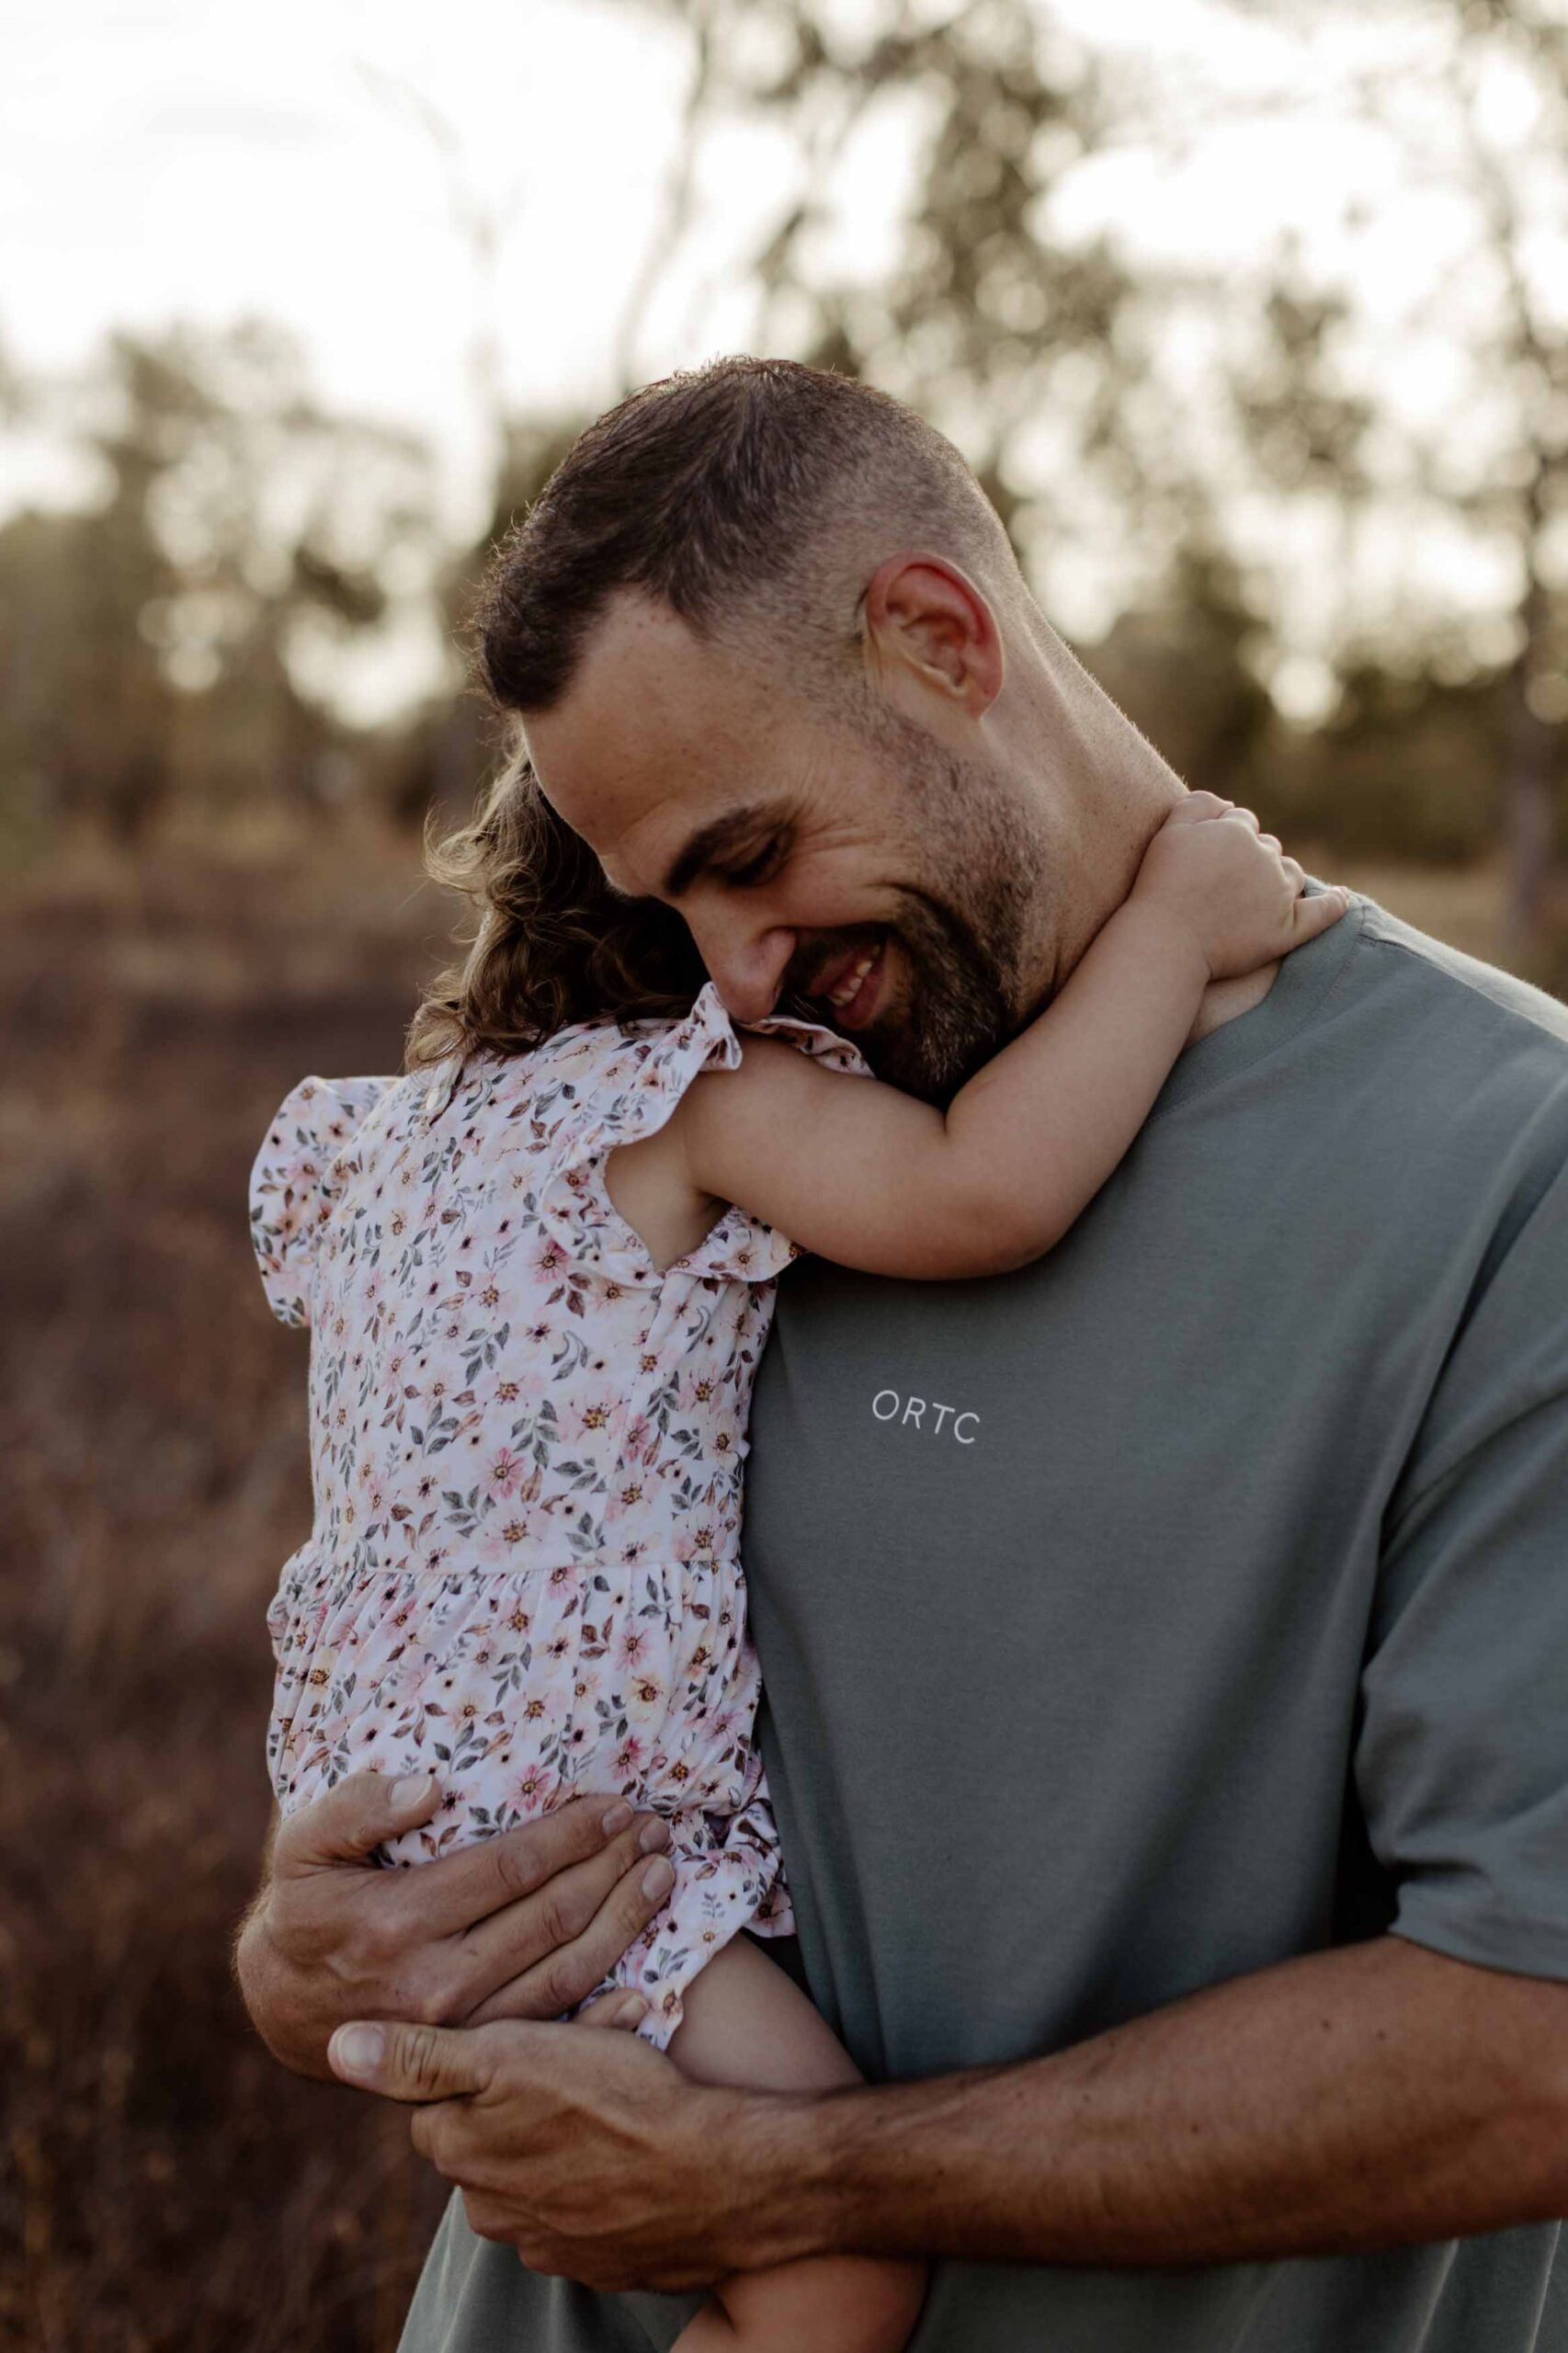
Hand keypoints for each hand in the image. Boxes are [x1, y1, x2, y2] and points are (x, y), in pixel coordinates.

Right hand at [233, 1770, 677, 2079]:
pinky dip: (607, 2010)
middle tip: (655, 1828)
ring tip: (663, 1874)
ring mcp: (460, 2029)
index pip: (511, 1869)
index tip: (615, 1803)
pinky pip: (552, 2032)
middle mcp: (435, 1983)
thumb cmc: (305, 1907)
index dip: (571, 1834)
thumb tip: (430, 1786)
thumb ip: (357, 1809)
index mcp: (398, 1922)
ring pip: (564, 1973)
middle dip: (612, 1866)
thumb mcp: (303, 1846)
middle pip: (551, 1917)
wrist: (282, 2008)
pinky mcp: (474, 2057)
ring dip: (623, 1921)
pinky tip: (649, 1980)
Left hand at [326, 2011, 770, 2290]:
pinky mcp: (599, 2261)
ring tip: (616, 2095)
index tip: (527, 2037)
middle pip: (484, 2138)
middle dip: (521, 2098)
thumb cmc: (616, 2099)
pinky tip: (636, 2143)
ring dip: (562, 2136)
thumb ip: (419, 2057)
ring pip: (535, 2170)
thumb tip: (336, 2046)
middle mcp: (490, 2210)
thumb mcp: (511, 2054)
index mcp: (461, 2153)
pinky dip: (601, 2176)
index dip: (479, 2061)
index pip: (437, 2101)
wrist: (717, 2176)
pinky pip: (583, 2207)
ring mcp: (547, 2243)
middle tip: (580, 2057)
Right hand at [1130, 793, 1347, 981]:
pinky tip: (1343, 898)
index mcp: (1239, 830)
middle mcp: (1265, 857)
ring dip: (1279, 877)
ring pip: (1291, 872)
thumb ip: (1198, 805)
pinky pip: (1323, 911)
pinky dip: (1335, 903)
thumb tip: (1229, 803)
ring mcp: (1280, 893)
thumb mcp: (1170, 831)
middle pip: (1268, 847)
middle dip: (1251, 858)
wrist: (1167, 940)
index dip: (1224, 839)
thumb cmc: (1161, 886)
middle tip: (1221, 885)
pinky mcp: (1288, 929)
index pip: (1242, 822)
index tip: (1207, 860)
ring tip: (1251, 899)